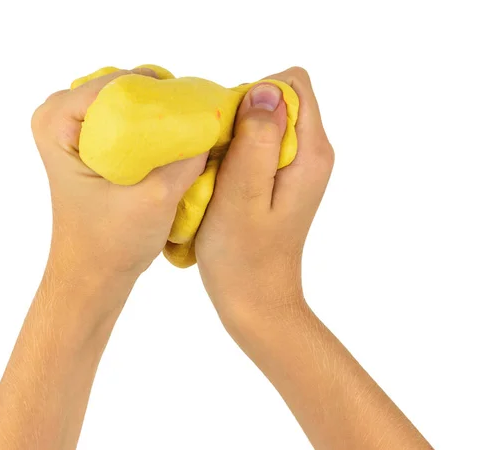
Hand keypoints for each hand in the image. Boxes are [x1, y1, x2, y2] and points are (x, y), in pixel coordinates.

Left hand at [31, 68, 207, 284]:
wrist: (93, 273)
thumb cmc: (111, 243)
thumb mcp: (155, 199)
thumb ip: (187, 158)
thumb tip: (217, 121)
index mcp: (57, 121)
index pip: (121, 84)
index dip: (164, 95)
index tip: (197, 115)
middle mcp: (60, 114)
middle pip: (126, 86)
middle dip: (165, 103)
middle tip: (197, 127)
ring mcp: (74, 125)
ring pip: (132, 100)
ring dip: (163, 116)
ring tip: (190, 139)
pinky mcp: (91, 139)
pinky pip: (130, 116)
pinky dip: (155, 128)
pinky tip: (176, 146)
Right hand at [195, 67, 333, 321]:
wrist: (254, 300)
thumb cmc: (243, 256)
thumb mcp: (242, 195)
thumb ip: (256, 140)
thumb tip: (265, 90)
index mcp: (310, 153)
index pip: (291, 84)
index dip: (254, 96)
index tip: (229, 134)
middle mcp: (311, 154)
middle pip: (276, 100)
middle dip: (241, 116)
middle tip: (218, 159)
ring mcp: (297, 168)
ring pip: (262, 123)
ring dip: (233, 138)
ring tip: (216, 175)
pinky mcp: (279, 180)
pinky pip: (256, 146)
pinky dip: (233, 155)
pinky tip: (220, 185)